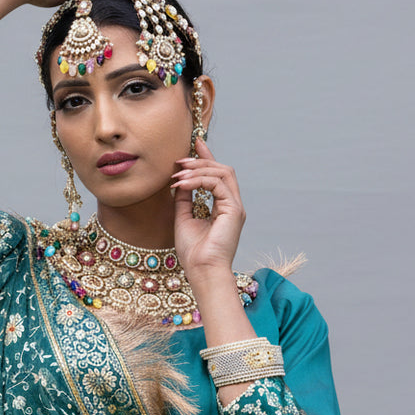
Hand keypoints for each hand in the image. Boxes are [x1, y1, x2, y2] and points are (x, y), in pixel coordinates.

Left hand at [171, 139, 246, 279]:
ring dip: (199, 168)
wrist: (201, 271)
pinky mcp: (234, 210)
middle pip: (222, 170)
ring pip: (223, 173)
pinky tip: (182, 183)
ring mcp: (235, 207)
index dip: (207, 157)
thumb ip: (184, 198)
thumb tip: (179, 180)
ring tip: (178, 172)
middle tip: (179, 160)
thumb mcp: (183, 218)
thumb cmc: (193, 252)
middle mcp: (232, 205)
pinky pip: (218, 184)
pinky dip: (199, 180)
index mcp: (223, 207)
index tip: (195, 143)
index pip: (217, 175)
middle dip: (201, 160)